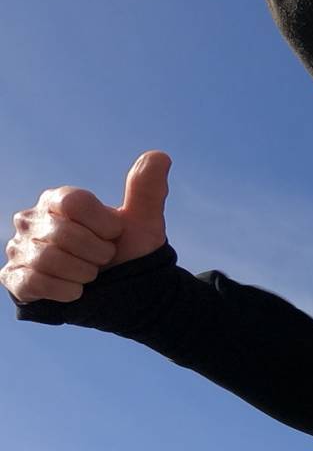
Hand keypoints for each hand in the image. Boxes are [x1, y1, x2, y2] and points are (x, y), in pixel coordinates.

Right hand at [3, 151, 170, 304]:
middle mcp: (31, 220)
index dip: (103, 226)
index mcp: (57, 201)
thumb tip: (160, 155)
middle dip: (96, 254)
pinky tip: (75, 291)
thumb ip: (147, 190)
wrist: (124, 295)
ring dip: (82, 274)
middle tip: (104, 260)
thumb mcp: (143, 224)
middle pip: (63, 233)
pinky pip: (33, 282)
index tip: (114, 236)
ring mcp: (19, 248)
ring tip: (90, 275)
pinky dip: (63, 291)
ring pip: (48, 259)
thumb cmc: (128, 254)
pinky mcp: (14, 278)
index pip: (74, 203)